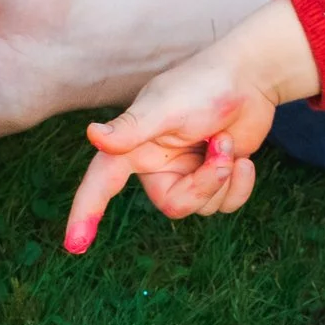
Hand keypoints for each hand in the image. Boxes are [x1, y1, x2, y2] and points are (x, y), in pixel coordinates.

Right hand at [66, 0, 319, 250]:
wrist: (250, 79)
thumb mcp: (165, 107)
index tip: (74, 246)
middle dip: (204, 184)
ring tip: (227, 142)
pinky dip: (240, 184)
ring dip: (224, 178)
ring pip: (202, 207)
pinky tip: (243, 158)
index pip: (101, 184)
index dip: (85, 213)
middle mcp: (155, 164)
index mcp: (134, 147)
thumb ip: (131, 127)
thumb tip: (92, 136)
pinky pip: (224, 204)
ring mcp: (185, 173)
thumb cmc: (203, 85)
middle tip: (223, 153)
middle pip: (173, 205)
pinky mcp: (212, 177)